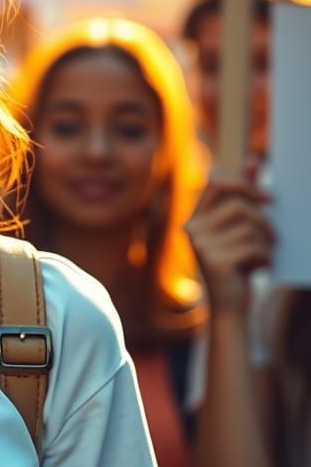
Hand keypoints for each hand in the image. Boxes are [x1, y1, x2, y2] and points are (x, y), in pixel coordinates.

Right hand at [185, 166, 273, 314]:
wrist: (230, 306)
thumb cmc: (238, 263)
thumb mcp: (240, 227)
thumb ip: (244, 195)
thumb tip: (254, 160)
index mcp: (195, 217)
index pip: (216, 182)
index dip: (244, 184)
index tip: (268, 199)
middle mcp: (192, 228)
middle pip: (238, 205)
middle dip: (263, 219)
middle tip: (275, 234)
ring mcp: (201, 245)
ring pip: (249, 227)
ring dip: (266, 241)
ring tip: (264, 254)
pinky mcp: (215, 261)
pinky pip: (252, 247)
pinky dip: (265, 257)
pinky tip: (259, 268)